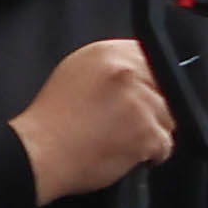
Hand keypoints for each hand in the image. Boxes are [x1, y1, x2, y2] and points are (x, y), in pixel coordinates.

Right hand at [14, 37, 171, 203]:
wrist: (38, 153)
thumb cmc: (52, 120)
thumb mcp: (77, 73)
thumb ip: (113, 66)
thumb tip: (145, 69)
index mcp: (106, 53)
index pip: (154, 58)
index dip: (152, 81)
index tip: (142, 94)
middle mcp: (124, 72)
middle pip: (166, 89)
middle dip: (152, 107)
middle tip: (123, 121)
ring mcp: (138, 102)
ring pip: (168, 117)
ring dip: (151, 131)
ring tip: (119, 137)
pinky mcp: (146, 131)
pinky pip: (165, 144)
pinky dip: (150, 154)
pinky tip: (123, 151)